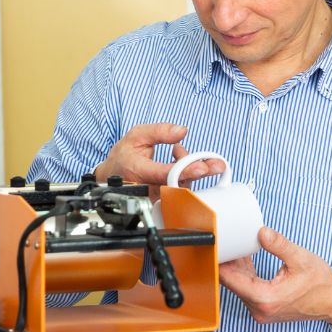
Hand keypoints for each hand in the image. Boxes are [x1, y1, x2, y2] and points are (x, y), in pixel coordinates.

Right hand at [94, 123, 224, 186]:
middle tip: (218, 165)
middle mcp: (150, 188)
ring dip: (188, 165)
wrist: (113, 177)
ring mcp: (158, 197)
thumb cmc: (125, 157)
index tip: (202, 167)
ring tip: (177, 151)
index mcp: (139, 172)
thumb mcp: (136, 136)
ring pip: (183, 184)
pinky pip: (182, 188)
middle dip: (200, 170)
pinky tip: (178, 161)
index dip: (185, 170)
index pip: (165, 173)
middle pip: (180, 182)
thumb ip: (159, 131)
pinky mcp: (165, 201)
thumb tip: (182, 131)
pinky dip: (186, 172)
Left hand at [219, 227, 331, 325]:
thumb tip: (261, 232)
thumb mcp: (301, 258)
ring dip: (236, 268)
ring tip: (234, 246)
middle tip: (223, 240)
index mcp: (266, 298)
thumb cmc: (321, 284)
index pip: (231, 280)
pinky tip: (245, 259)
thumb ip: (279, 245)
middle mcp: (260, 308)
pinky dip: (245, 275)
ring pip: (239, 286)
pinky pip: (248, 289)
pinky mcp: (264, 308)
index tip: (215, 247)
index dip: (220, 262)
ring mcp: (261, 310)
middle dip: (227, 262)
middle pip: (232, 283)